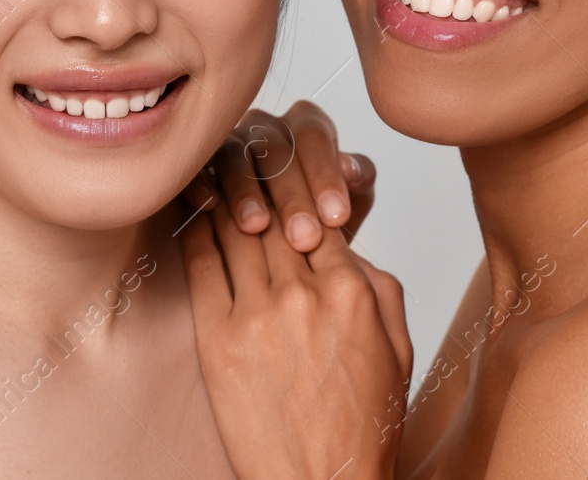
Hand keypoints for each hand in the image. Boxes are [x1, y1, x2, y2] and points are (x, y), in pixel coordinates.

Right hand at [180, 101, 376, 251]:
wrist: (282, 263)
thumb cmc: (317, 228)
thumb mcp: (346, 211)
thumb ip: (356, 188)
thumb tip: (350, 169)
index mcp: (304, 127)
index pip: (313, 137)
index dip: (324, 174)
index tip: (336, 216)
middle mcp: (264, 128)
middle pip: (274, 147)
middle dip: (291, 194)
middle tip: (304, 237)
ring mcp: (226, 144)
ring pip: (233, 156)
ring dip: (245, 190)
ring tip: (257, 227)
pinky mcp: (193, 165)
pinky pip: (194, 168)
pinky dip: (200, 183)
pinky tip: (209, 206)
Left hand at [182, 199, 413, 479]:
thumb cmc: (361, 424)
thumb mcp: (397, 348)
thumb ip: (378, 286)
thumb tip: (347, 244)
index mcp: (352, 292)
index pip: (317, 216)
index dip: (297, 193)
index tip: (280, 179)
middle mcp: (305, 294)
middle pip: (273, 216)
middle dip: (259, 188)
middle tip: (241, 164)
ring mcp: (259, 315)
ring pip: (235, 230)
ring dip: (224, 200)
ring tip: (213, 180)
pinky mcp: (218, 339)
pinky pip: (201, 265)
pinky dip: (195, 232)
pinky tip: (190, 215)